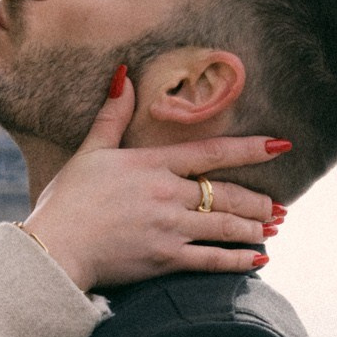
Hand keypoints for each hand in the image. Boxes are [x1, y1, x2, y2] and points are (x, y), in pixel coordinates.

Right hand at [22, 76, 290, 290]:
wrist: (56, 247)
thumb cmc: (68, 201)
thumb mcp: (89, 151)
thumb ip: (113, 116)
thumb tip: (124, 76)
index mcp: (152, 165)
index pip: (211, 153)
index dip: (249, 149)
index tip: (280, 146)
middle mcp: (168, 195)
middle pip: (226, 194)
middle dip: (257, 200)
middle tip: (280, 205)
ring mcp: (170, 229)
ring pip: (225, 226)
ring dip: (254, 227)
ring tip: (274, 227)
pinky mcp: (166, 260)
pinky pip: (212, 260)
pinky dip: (238, 260)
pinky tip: (259, 260)